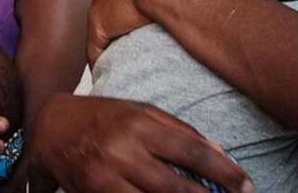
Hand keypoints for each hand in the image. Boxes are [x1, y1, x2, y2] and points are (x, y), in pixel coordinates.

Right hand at [29, 94, 253, 192]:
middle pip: (177, 187)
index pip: (192, 151)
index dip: (224, 171)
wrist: (50, 128)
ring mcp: (107, 177)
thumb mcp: (140, 111)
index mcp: (139, 123)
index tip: (246, 185)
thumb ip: (179, 130)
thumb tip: (220, 152)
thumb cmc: (102, 117)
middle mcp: (123, 151)